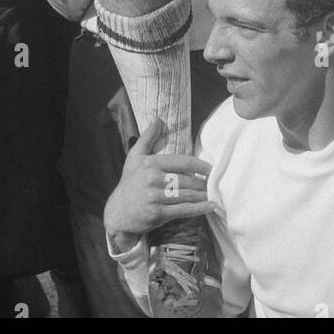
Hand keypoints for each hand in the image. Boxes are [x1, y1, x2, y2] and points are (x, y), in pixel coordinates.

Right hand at [103, 119, 215, 248]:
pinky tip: (210, 206)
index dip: (200, 165)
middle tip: (216, 183)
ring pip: (186, 195)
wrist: (117, 212)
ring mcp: (155, 197)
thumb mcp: (134, 157)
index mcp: (151, 163)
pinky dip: (199, 209)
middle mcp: (153, 179)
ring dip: (203, 195)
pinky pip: (183, 210)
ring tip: (215, 193)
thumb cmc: (129, 183)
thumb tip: (158, 119)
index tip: (211, 168)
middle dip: (203, 182)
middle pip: (186, 179)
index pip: (182, 161)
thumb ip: (147, 137)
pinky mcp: (157, 214)